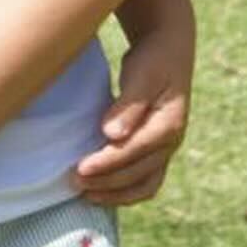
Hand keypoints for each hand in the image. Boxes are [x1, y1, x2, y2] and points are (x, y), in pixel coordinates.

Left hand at [72, 25, 192, 204]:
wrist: (169, 51)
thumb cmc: (152, 59)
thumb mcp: (142, 74)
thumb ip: (128, 105)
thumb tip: (112, 135)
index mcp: (168, 124)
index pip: (134, 151)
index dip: (107, 162)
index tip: (80, 168)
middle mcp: (171, 142)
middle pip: (138, 172)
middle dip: (106, 181)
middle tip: (74, 181)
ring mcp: (167, 149)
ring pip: (144, 184)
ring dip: (115, 193)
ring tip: (86, 194)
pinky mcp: (157, 150)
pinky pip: (145, 181)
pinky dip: (125, 191)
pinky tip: (102, 191)